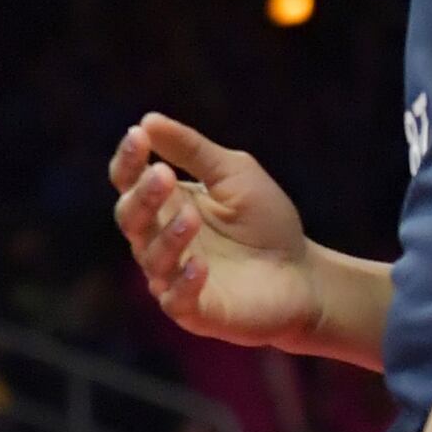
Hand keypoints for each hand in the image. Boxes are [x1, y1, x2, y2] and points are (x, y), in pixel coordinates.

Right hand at [109, 115, 326, 351]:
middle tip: (163, 176)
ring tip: (191, 217)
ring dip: (168, 237)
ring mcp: (172, 277)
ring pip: (152, 257)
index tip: (139, 136)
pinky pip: (175, 299)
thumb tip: (147, 120)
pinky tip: (199, 265)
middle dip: (143, 197)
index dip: (128, 161)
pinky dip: (184, 282)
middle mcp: (159, 240)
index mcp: (165, 204)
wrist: (303, 274)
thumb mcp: (234, 174)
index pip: (129, 182)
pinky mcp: (194, 311)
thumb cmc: (266, 223)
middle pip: (131, 218)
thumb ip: (194, 150)